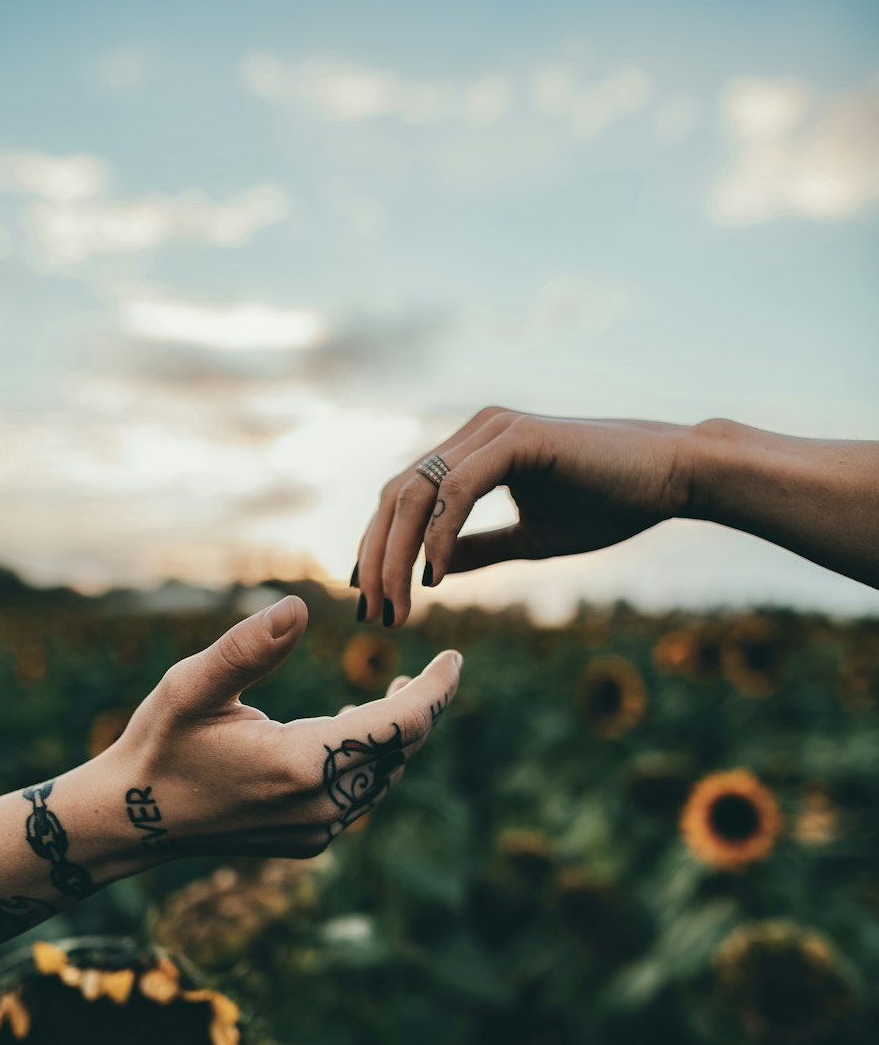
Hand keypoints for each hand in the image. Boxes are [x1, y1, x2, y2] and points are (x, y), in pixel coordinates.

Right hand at [103, 596, 461, 858]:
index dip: (435, 690)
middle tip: (432, 671)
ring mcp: (316, 829)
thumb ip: (248, 647)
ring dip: (394, 736)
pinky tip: (350, 732)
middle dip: (420, 709)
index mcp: (302, 763)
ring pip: (383, 776)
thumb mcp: (193, 685)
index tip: (456, 659)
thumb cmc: (160, 743)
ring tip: (395, 695)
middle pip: (399, 751)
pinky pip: (359, 797)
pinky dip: (369, 762)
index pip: (400, 725)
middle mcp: (320, 804)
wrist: (131, 820)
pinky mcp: (308, 840)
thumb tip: (298, 608)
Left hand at [353, 407, 692, 625]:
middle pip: (397, 495)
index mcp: (474, 450)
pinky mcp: (518, 438)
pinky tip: (435, 576)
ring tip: (399, 606)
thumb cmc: (611, 504)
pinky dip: (440, 535)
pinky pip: (459, 490)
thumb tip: (433, 574)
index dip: (378, 548)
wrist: (673, 478)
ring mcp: (494, 430)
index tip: (371, 600)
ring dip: (397, 554)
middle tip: (374, 614)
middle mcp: (476, 433)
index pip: (403, 498)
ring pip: (418, 493)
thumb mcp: (530, 539)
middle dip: (377, 558)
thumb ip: (480, 549)